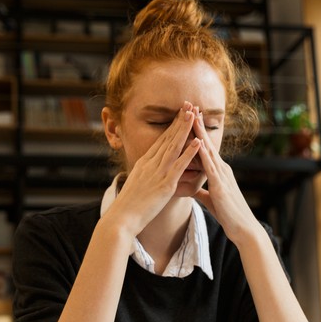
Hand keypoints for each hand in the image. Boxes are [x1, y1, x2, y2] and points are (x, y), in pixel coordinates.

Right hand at [106, 102, 201, 235]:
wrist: (122, 217)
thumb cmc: (129, 206)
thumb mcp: (136, 184)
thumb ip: (144, 175)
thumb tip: (147, 171)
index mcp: (144, 163)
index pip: (161, 140)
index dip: (172, 125)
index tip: (180, 113)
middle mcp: (151, 164)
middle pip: (168, 138)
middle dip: (179, 120)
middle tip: (189, 104)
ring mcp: (158, 173)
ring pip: (174, 146)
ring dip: (185, 129)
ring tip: (194, 114)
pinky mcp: (165, 184)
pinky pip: (179, 166)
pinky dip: (189, 153)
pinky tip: (198, 142)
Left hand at [191, 109, 258, 242]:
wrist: (244, 229)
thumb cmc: (229, 215)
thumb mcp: (212, 199)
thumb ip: (203, 191)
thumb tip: (194, 188)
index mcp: (218, 172)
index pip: (205, 148)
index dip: (197, 133)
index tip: (189, 118)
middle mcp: (222, 170)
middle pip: (207, 143)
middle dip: (198, 125)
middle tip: (190, 107)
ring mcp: (222, 177)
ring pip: (209, 151)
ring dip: (200, 133)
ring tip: (192, 117)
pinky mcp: (221, 187)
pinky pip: (210, 168)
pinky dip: (204, 154)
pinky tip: (198, 143)